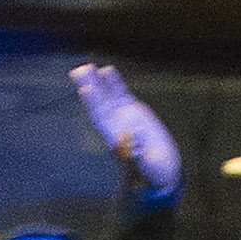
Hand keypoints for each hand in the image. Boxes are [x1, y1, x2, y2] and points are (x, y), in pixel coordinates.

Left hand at [70, 61, 177, 190]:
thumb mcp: (150, 168)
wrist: (162, 168)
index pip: (102, 119)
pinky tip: (106, 70)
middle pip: (99, 104)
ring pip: (107, 96)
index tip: (85, 90)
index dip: (94, 104)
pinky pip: (121, 94)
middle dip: (90, 88)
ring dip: (96, 82)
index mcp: (116, 139)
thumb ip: (138, 156)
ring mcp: (122, 116)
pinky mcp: (132, 110)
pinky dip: (113, 83)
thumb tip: (126, 138)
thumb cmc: (155, 172)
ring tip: (85, 67)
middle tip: (78, 73)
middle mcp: (115, 126)